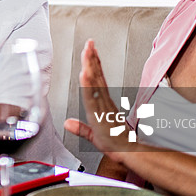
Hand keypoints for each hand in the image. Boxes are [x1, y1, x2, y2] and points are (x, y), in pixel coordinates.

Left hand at [63, 40, 132, 161]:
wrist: (128, 153)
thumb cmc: (115, 144)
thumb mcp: (93, 136)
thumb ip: (80, 128)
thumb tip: (67, 123)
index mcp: (103, 104)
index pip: (98, 80)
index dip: (94, 64)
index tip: (91, 50)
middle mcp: (103, 102)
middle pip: (97, 76)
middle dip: (92, 58)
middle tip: (90, 42)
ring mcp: (102, 106)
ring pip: (95, 82)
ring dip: (90, 66)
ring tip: (87, 51)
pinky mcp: (100, 113)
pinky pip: (92, 96)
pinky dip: (88, 85)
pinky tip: (84, 74)